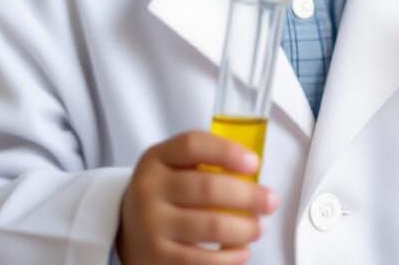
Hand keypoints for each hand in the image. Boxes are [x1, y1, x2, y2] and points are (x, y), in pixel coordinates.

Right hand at [116, 130, 278, 264]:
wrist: (127, 230)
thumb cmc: (165, 193)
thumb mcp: (173, 167)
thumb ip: (205, 161)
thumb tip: (252, 169)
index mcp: (156, 158)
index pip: (193, 145)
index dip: (227, 151)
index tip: (254, 163)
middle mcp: (149, 189)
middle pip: (208, 188)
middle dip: (248, 196)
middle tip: (270, 201)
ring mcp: (151, 225)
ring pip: (210, 225)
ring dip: (243, 228)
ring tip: (258, 227)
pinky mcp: (156, 258)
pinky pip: (201, 260)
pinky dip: (228, 258)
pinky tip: (241, 251)